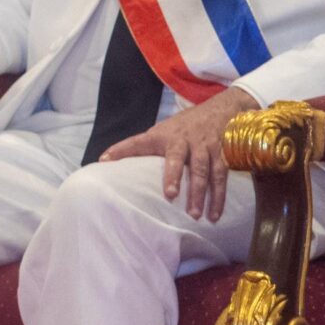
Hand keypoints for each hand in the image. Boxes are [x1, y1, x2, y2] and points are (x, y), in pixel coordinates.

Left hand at [96, 85, 262, 221]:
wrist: (220, 109)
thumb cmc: (182, 128)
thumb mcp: (158, 132)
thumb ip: (135, 146)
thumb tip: (102, 161)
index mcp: (163, 135)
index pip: (138, 142)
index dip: (122, 149)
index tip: (106, 160)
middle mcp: (184, 140)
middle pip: (178, 159)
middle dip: (175, 177)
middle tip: (171, 196)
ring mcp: (205, 146)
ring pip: (204, 170)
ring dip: (201, 193)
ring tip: (195, 215)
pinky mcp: (222, 154)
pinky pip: (221, 176)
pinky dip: (219, 196)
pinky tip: (216, 214)